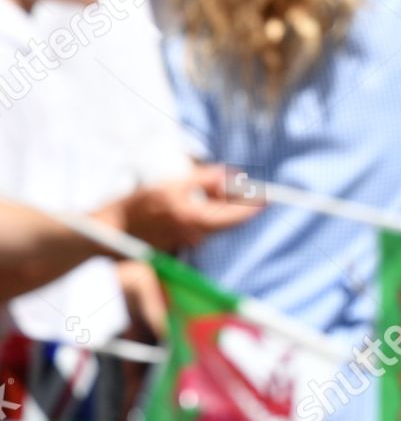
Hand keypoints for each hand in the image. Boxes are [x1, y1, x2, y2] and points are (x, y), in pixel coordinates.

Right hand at [99, 165, 259, 249]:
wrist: (113, 228)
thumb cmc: (140, 203)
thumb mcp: (173, 183)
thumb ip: (205, 178)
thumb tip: (232, 176)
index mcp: (193, 219)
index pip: (234, 216)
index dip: (253, 207)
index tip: (268, 197)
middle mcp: (194, 235)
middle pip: (228, 220)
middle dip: (237, 202)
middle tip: (243, 185)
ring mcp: (189, 242)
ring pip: (216, 222)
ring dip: (221, 206)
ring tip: (214, 188)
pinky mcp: (184, 244)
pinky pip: (204, 227)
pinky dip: (209, 213)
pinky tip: (200, 200)